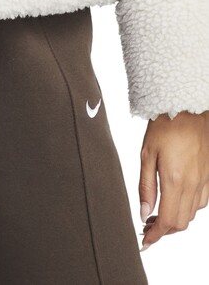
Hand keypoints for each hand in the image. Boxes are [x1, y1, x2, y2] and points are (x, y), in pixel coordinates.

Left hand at [139, 110, 208, 250]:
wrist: (186, 106)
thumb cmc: (165, 125)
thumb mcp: (146, 153)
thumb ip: (145, 186)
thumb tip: (143, 212)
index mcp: (175, 180)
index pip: (167, 221)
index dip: (155, 235)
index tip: (145, 240)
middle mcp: (193, 184)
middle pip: (181, 222)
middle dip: (164, 230)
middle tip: (148, 226)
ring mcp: (204, 181)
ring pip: (192, 214)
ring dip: (176, 219)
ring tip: (159, 213)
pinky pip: (202, 202)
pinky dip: (188, 208)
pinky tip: (177, 199)